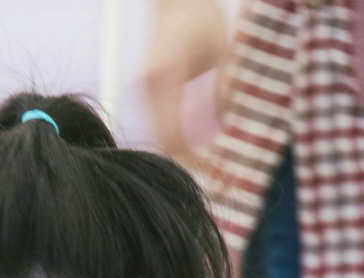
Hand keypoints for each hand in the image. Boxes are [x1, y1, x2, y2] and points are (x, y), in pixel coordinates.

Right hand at [144, 0, 229, 161]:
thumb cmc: (199, 17)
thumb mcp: (222, 53)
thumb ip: (222, 93)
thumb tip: (221, 134)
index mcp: (163, 78)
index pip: (173, 135)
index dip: (194, 159)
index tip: (217, 171)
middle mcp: (145, 89)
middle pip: (162, 142)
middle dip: (188, 162)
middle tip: (216, 174)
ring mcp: (141, 91)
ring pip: (158, 136)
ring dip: (182, 152)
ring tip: (210, 161)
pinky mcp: (144, 91)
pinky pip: (157, 124)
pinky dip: (176, 137)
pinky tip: (196, 142)